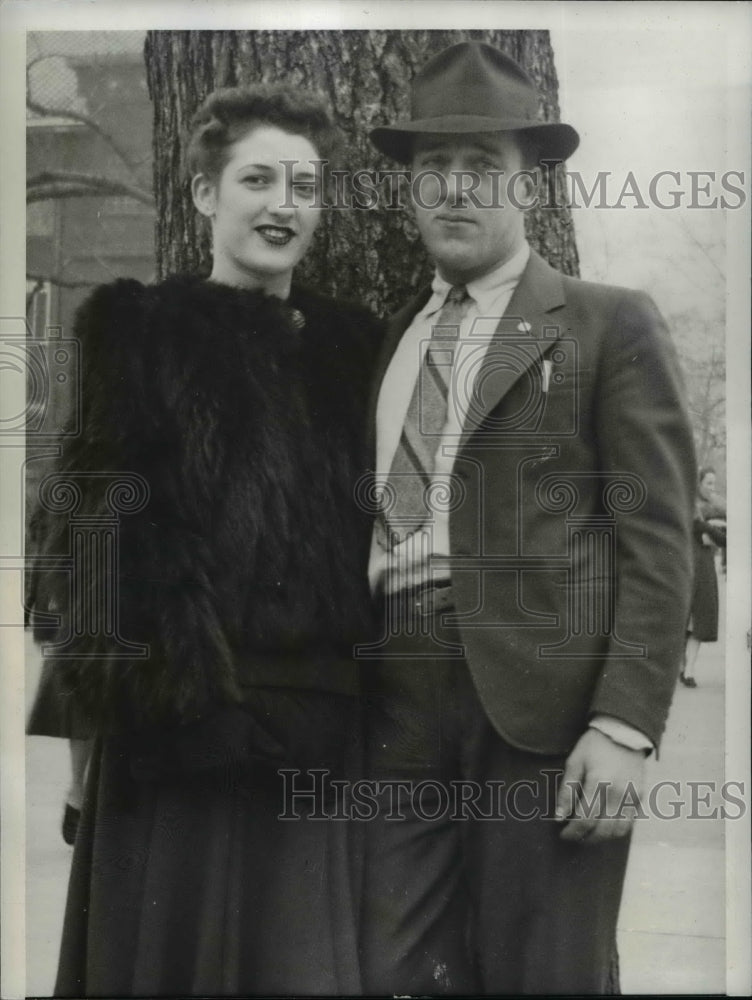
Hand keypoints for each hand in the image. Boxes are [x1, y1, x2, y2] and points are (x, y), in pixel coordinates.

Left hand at [555, 728, 645, 843]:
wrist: (623, 732)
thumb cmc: (594, 746)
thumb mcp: (575, 761)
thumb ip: (566, 790)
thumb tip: (559, 816)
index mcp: (599, 783)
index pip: (585, 818)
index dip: (572, 831)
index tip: (562, 833)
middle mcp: (618, 793)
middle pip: (602, 830)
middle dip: (585, 838)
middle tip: (573, 836)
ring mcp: (632, 797)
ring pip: (618, 831)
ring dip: (601, 838)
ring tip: (588, 834)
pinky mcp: (640, 797)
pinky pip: (629, 824)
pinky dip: (616, 831)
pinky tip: (603, 826)